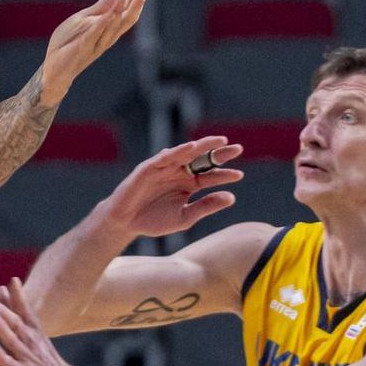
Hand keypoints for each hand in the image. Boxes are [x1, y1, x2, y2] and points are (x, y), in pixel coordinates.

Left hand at [0, 277, 78, 365]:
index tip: (13, 280)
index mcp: (34, 329)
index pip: (26, 309)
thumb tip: (1, 288)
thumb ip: (15, 310)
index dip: (19, 295)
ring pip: (13, 342)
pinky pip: (11, 365)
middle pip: (18, 324)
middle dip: (7, 313)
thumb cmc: (42, 354)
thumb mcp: (32, 329)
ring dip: (4, 330)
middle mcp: (30, 341)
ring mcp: (26, 357)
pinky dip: (3, 357)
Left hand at [40, 0, 148, 107]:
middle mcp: (107, 37)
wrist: (54, 67)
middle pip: (125, 20)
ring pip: (112, 28)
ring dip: (120, 12)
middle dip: (135, 5)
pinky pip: (94, 35)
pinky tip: (110, 14)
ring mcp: (96, 44)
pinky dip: (103, 24)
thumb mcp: (84, 19)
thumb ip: (101, 8)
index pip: (125, 11)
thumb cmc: (69, 43)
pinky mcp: (83, 48)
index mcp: (108, 29)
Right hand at [101, 137, 245, 241]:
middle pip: (202, 159)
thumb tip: (231, 197)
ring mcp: (164, 168)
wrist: (126, 224)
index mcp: (188, 184)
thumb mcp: (185, 217)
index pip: (210, 175)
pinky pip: (165, 157)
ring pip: (186, 153)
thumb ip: (206, 206)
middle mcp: (178, 172)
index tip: (239, 175)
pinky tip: (191, 147)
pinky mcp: (148, 168)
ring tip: (219, 142)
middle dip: (219, 153)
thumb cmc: (154, 220)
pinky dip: (178, 151)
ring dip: (202, 146)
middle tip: (238, 148)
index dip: (224, 175)